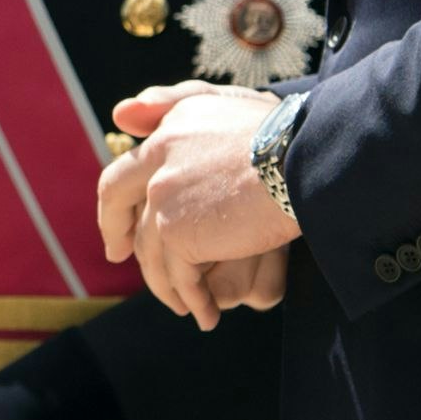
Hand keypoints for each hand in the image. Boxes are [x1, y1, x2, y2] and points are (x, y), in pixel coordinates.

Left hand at [96, 84, 300, 326]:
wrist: (306, 158)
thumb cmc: (285, 133)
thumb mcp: (225, 105)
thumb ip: (172, 103)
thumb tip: (118, 115)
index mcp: (170, 128)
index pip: (126, 168)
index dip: (117, 199)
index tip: (119, 222)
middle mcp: (157, 157)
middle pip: (118, 203)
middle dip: (114, 232)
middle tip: (118, 257)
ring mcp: (162, 194)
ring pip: (151, 249)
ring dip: (167, 282)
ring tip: (186, 303)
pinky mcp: (177, 230)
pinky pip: (178, 276)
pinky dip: (192, 299)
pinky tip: (206, 315)